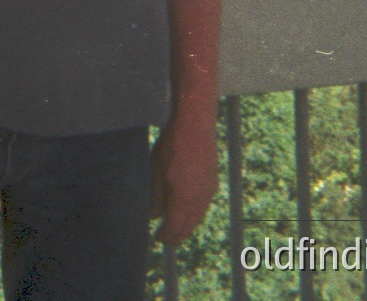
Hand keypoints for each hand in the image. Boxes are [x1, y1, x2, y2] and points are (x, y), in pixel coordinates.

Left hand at [150, 114, 218, 244]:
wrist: (195, 126)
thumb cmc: (171, 146)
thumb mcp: (155, 170)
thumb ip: (154, 196)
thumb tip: (153, 215)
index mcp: (183, 197)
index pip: (175, 226)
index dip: (166, 236)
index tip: (158, 238)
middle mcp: (199, 198)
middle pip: (189, 225)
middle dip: (177, 235)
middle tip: (167, 240)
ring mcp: (208, 190)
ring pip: (198, 216)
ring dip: (187, 225)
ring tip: (176, 228)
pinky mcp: (213, 182)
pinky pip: (203, 205)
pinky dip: (194, 213)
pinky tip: (188, 211)